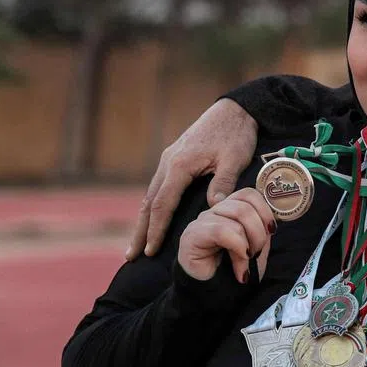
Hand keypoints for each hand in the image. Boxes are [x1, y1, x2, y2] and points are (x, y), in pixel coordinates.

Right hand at [128, 98, 257, 259]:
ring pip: (151, 195)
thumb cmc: (236, 134)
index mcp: (179, 165)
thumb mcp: (234, 159)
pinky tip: (152, 217)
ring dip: (144, 220)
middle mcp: (167, 163)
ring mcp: (168, 160)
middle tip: (131, 256)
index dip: (156, 230)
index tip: (150, 251)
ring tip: (137, 243)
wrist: (234, 109)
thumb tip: (213, 209)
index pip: (163, 204)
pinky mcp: (174, 158)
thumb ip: (223, 183)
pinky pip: (159, 186)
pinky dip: (153, 206)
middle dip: (140, 230)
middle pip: (149, 203)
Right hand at [178, 188, 274, 282]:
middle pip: (245, 205)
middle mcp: (214, 212)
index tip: (272, 231)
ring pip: (236, 215)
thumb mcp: (255, 247)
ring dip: (249, 241)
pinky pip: (221, 230)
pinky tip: (240, 263)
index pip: (248, 194)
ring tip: (246, 260)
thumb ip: (262, 229)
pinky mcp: (192, 235)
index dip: (265, 210)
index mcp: (229, 211)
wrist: (213, 297)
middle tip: (257, 252)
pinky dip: (238, 246)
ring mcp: (202, 221)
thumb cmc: (233, 272)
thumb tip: (270, 219)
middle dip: (259, 231)